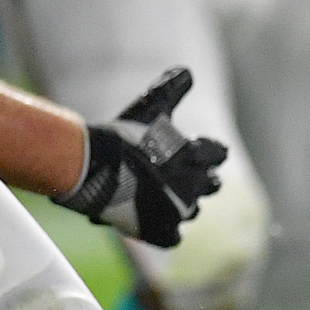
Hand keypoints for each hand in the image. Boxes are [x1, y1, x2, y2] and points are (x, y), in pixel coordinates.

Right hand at [53, 67, 229, 247]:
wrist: (91, 167)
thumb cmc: (120, 135)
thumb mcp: (149, 107)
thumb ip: (171, 89)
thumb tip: (188, 71)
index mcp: (196, 156)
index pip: (218, 154)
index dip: (209, 152)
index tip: (198, 151)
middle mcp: (194, 185)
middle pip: (211, 185)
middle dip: (200, 180)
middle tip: (178, 175)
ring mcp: (178, 211)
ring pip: (192, 212)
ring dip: (181, 205)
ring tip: (160, 196)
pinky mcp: (160, 232)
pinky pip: (173, 238)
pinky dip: (165, 232)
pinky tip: (152, 221)